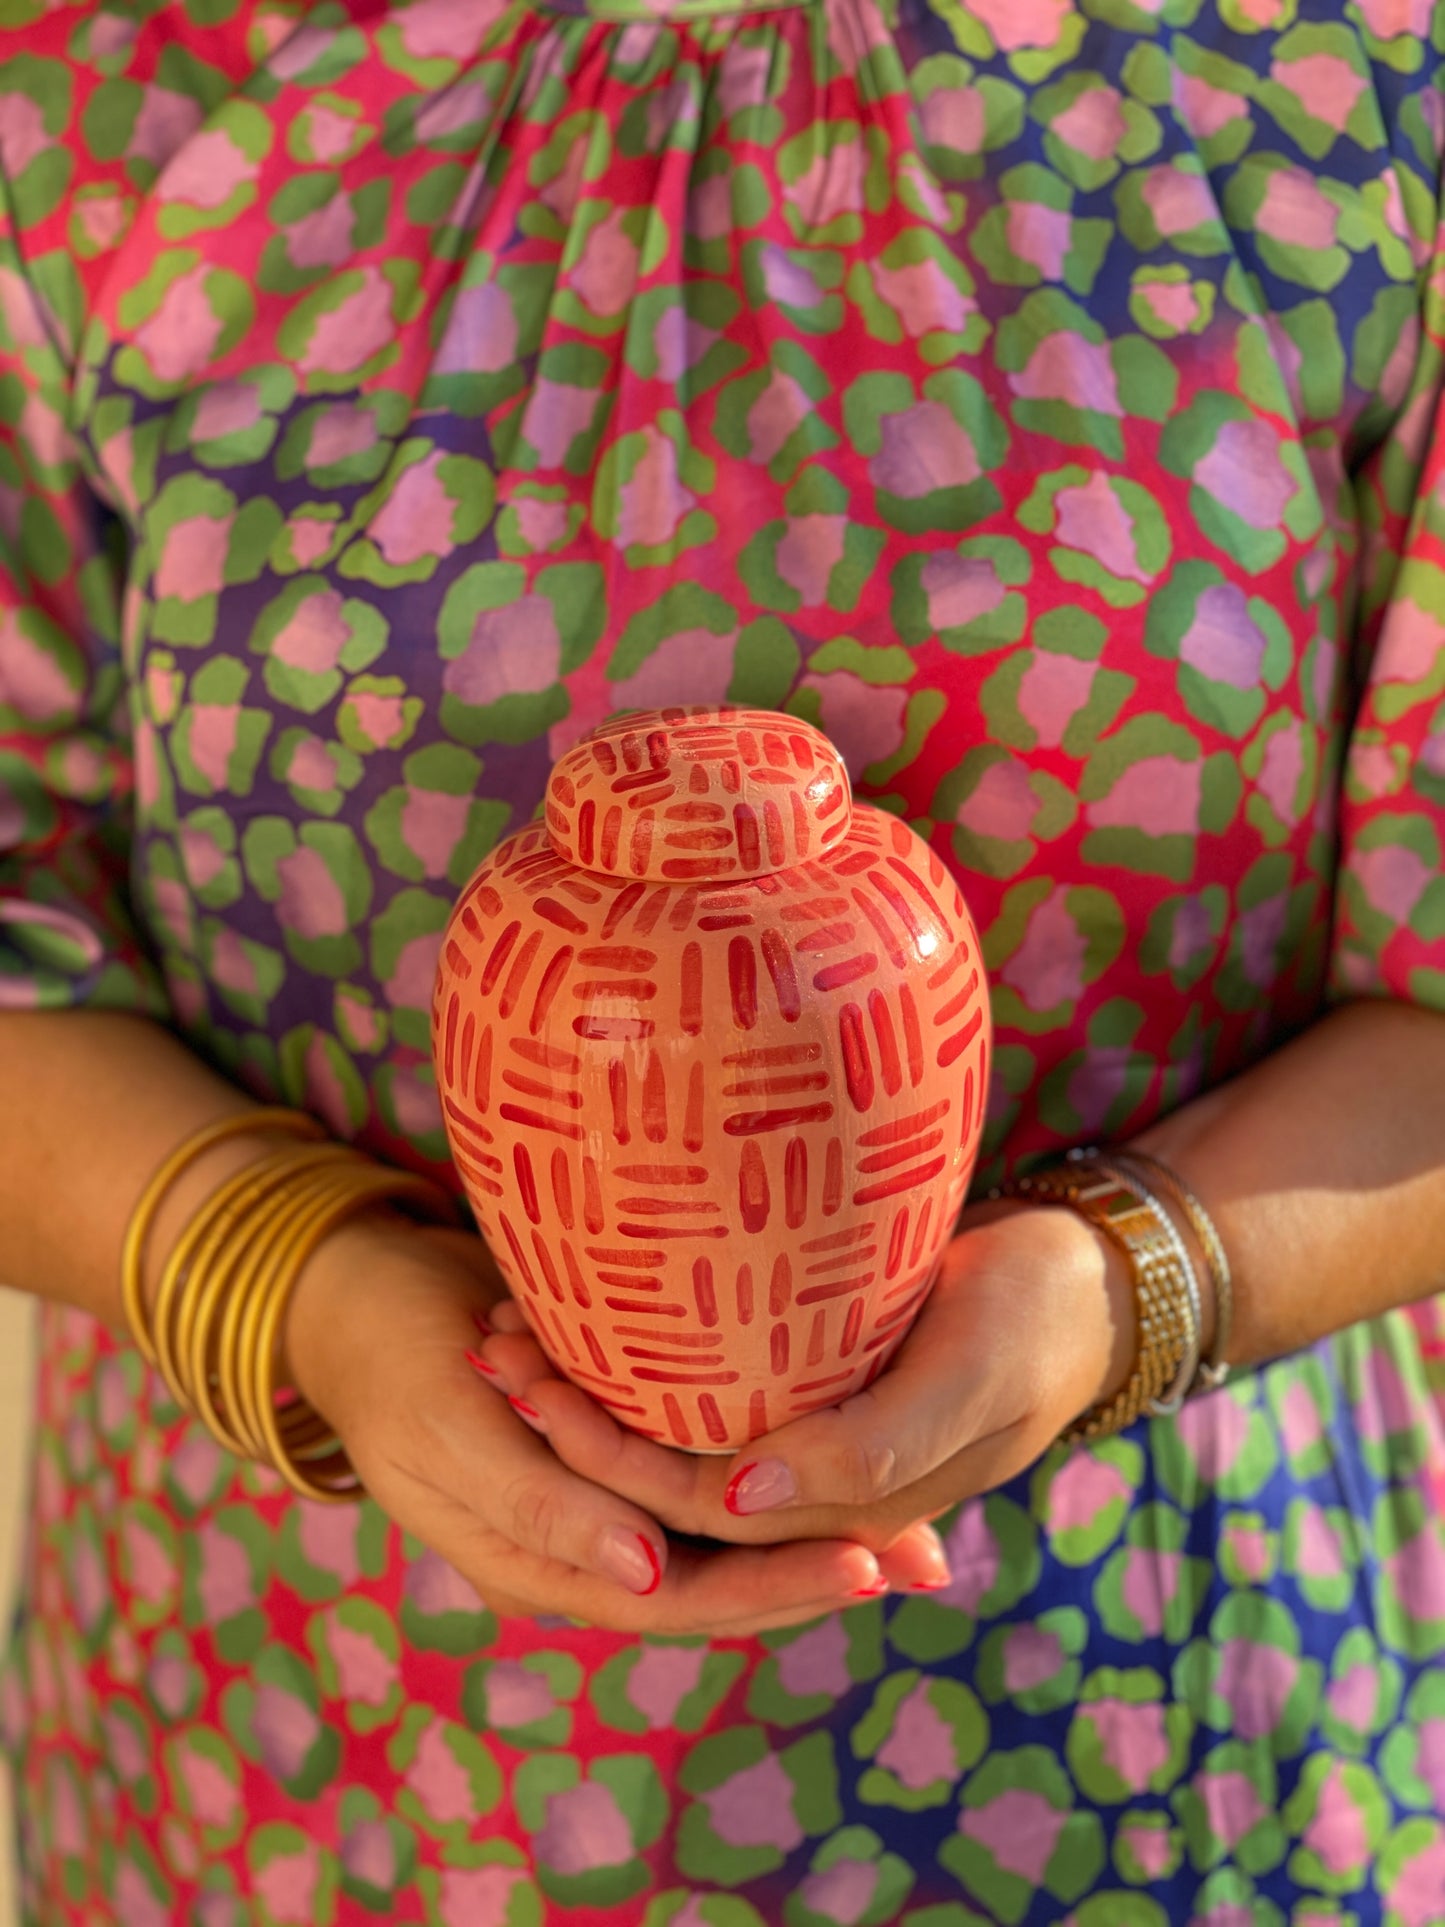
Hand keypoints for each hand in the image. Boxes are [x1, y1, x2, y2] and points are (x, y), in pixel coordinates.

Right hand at [283, 1211, 952, 1634]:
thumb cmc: (392, 1357)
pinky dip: (764, 1463)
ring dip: (804, 1520)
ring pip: (719, 1526)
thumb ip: (542, 1507)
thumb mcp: (451, 1432)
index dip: (773, 1587)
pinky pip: (700, 1467)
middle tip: (925, 1553)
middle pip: (717, 1575)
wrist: (354, 1292)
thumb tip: (648, 1576)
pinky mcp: (611, 1437)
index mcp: (537, 1564)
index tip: (867, 1563)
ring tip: (908, 1513)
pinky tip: (832, 1441)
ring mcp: (596, 1493)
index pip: (679, 1599)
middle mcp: (581, 1542)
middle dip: (816, 1565)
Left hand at [475, 1201, 1129, 1552]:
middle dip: (573, 1423)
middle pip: (662, 1477)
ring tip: (512, 1326)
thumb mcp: (965, 1382)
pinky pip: (705, 1389)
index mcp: (842, 1505)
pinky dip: (640, 1360)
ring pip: (674, 1434)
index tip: (528, 1386)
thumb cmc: (1031, 1324)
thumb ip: (866, 1450)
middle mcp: (808, 1483)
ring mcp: (806, 1434)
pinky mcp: (807, 1381)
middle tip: (496, 1346)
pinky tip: (584, 1307)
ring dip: (593, 1392)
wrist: (1084, 1279)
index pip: (691, 1509)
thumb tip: (738, 1496)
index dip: (602, 1459)